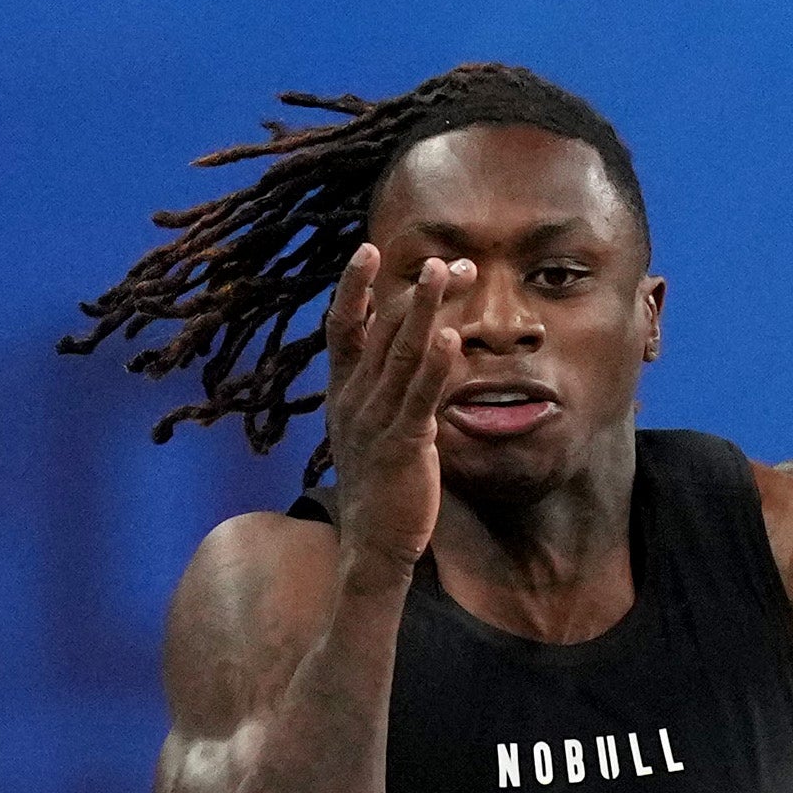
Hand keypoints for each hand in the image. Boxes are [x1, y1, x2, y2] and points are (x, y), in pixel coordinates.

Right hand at [320, 244, 460, 582]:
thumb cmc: (379, 484)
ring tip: (446, 273)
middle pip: (383, 332)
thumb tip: (408, 347)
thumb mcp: (372, 427)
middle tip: (446, 260)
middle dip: (415, 293)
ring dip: (426, 310)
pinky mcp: (404, 446)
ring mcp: (376, 422)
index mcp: (343, 393)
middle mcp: (355, 401)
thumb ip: (385, 386)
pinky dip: (436, 366)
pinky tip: (450, 337)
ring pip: (402, 354)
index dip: (353, 287)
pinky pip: (420, 398)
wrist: (373, 545)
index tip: (369, 248)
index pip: (341, 328)